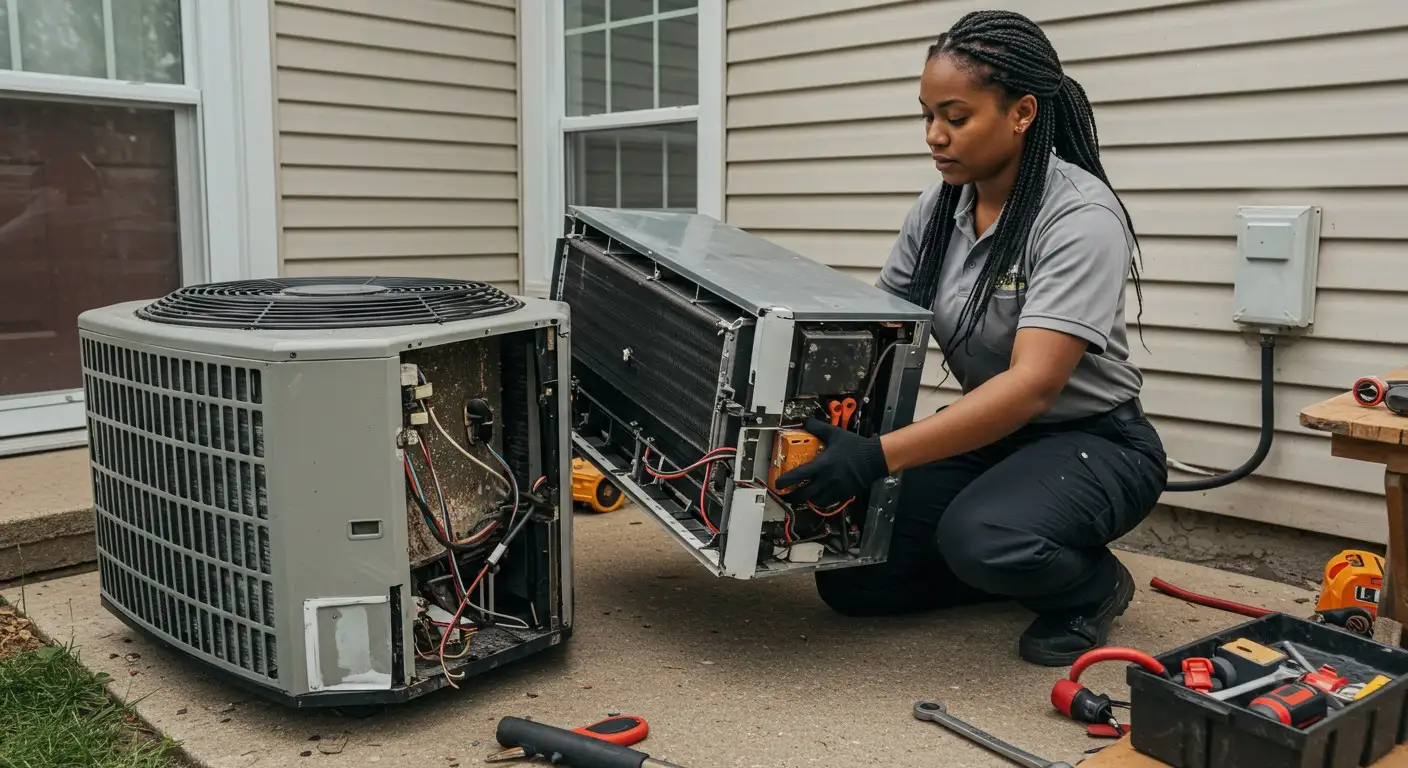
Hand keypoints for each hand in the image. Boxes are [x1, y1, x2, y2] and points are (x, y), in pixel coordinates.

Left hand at [774, 418, 890, 507]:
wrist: (874, 459)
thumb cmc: (854, 446)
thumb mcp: (834, 434)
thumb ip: (817, 428)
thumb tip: (804, 421)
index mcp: (821, 465)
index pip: (797, 476)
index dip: (784, 482)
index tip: (777, 484)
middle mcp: (826, 480)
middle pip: (804, 495)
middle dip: (792, 497)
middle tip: (787, 495)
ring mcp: (835, 489)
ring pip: (816, 501)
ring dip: (807, 499)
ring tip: (803, 495)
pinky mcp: (844, 494)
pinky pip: (828, 501)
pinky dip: (821, 500)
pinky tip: (820, 495)